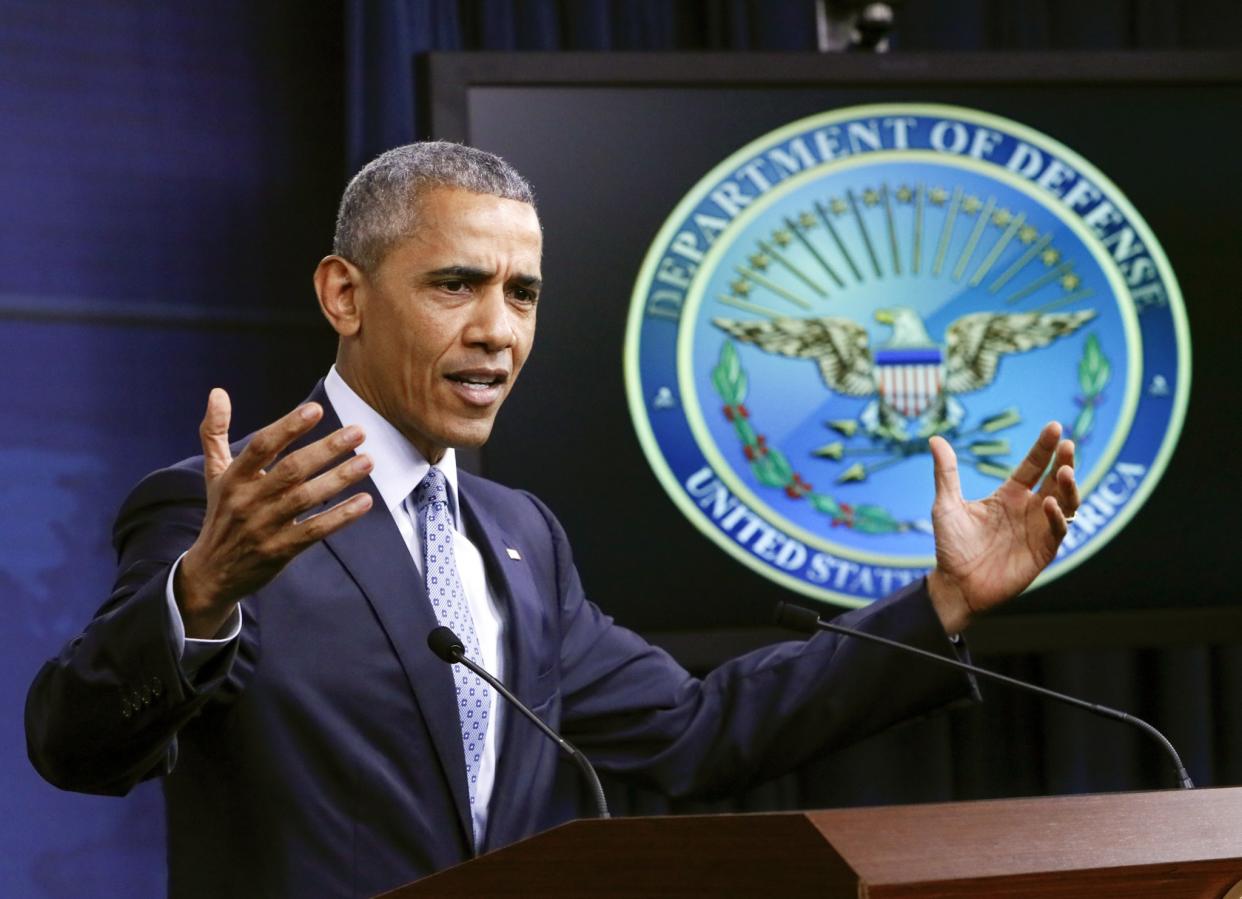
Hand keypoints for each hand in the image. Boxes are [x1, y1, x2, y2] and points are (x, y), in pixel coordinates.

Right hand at [175, 388, 373, 637]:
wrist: (212, 573)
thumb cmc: (222, 514)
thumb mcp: (215, 474)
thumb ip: (215, 433)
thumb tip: (217, 392)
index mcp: (234, 478)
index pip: (262, 446)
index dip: (288, 427)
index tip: (316, 409)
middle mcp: (248, 500)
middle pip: (292, 470)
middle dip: (327, 449)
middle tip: (359, 432)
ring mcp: (265, 526)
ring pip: (307, 498)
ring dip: (340, 479)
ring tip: (368, 461)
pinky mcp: (280, 550)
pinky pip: (315, 530)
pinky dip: (341, 516)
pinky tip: (365, 501)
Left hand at [926, 421, 1078, 634]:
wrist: (955, 584)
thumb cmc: (952, 545)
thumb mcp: (946, 505)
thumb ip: (946, 473)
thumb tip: (935, 439)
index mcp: (1008, 495)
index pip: (1033, 466)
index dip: (1044, 447)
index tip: (1055, 427)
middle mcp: (1028, 508)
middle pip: (1055, 480)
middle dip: (1065, 461)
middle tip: (1068, 444)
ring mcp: (1038, 529)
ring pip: (1065, 503)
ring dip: (1069, 487)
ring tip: (1065, 471)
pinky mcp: (1042, 551)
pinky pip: (1057, 531)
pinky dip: (1058, 517)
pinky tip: (1050, 504)